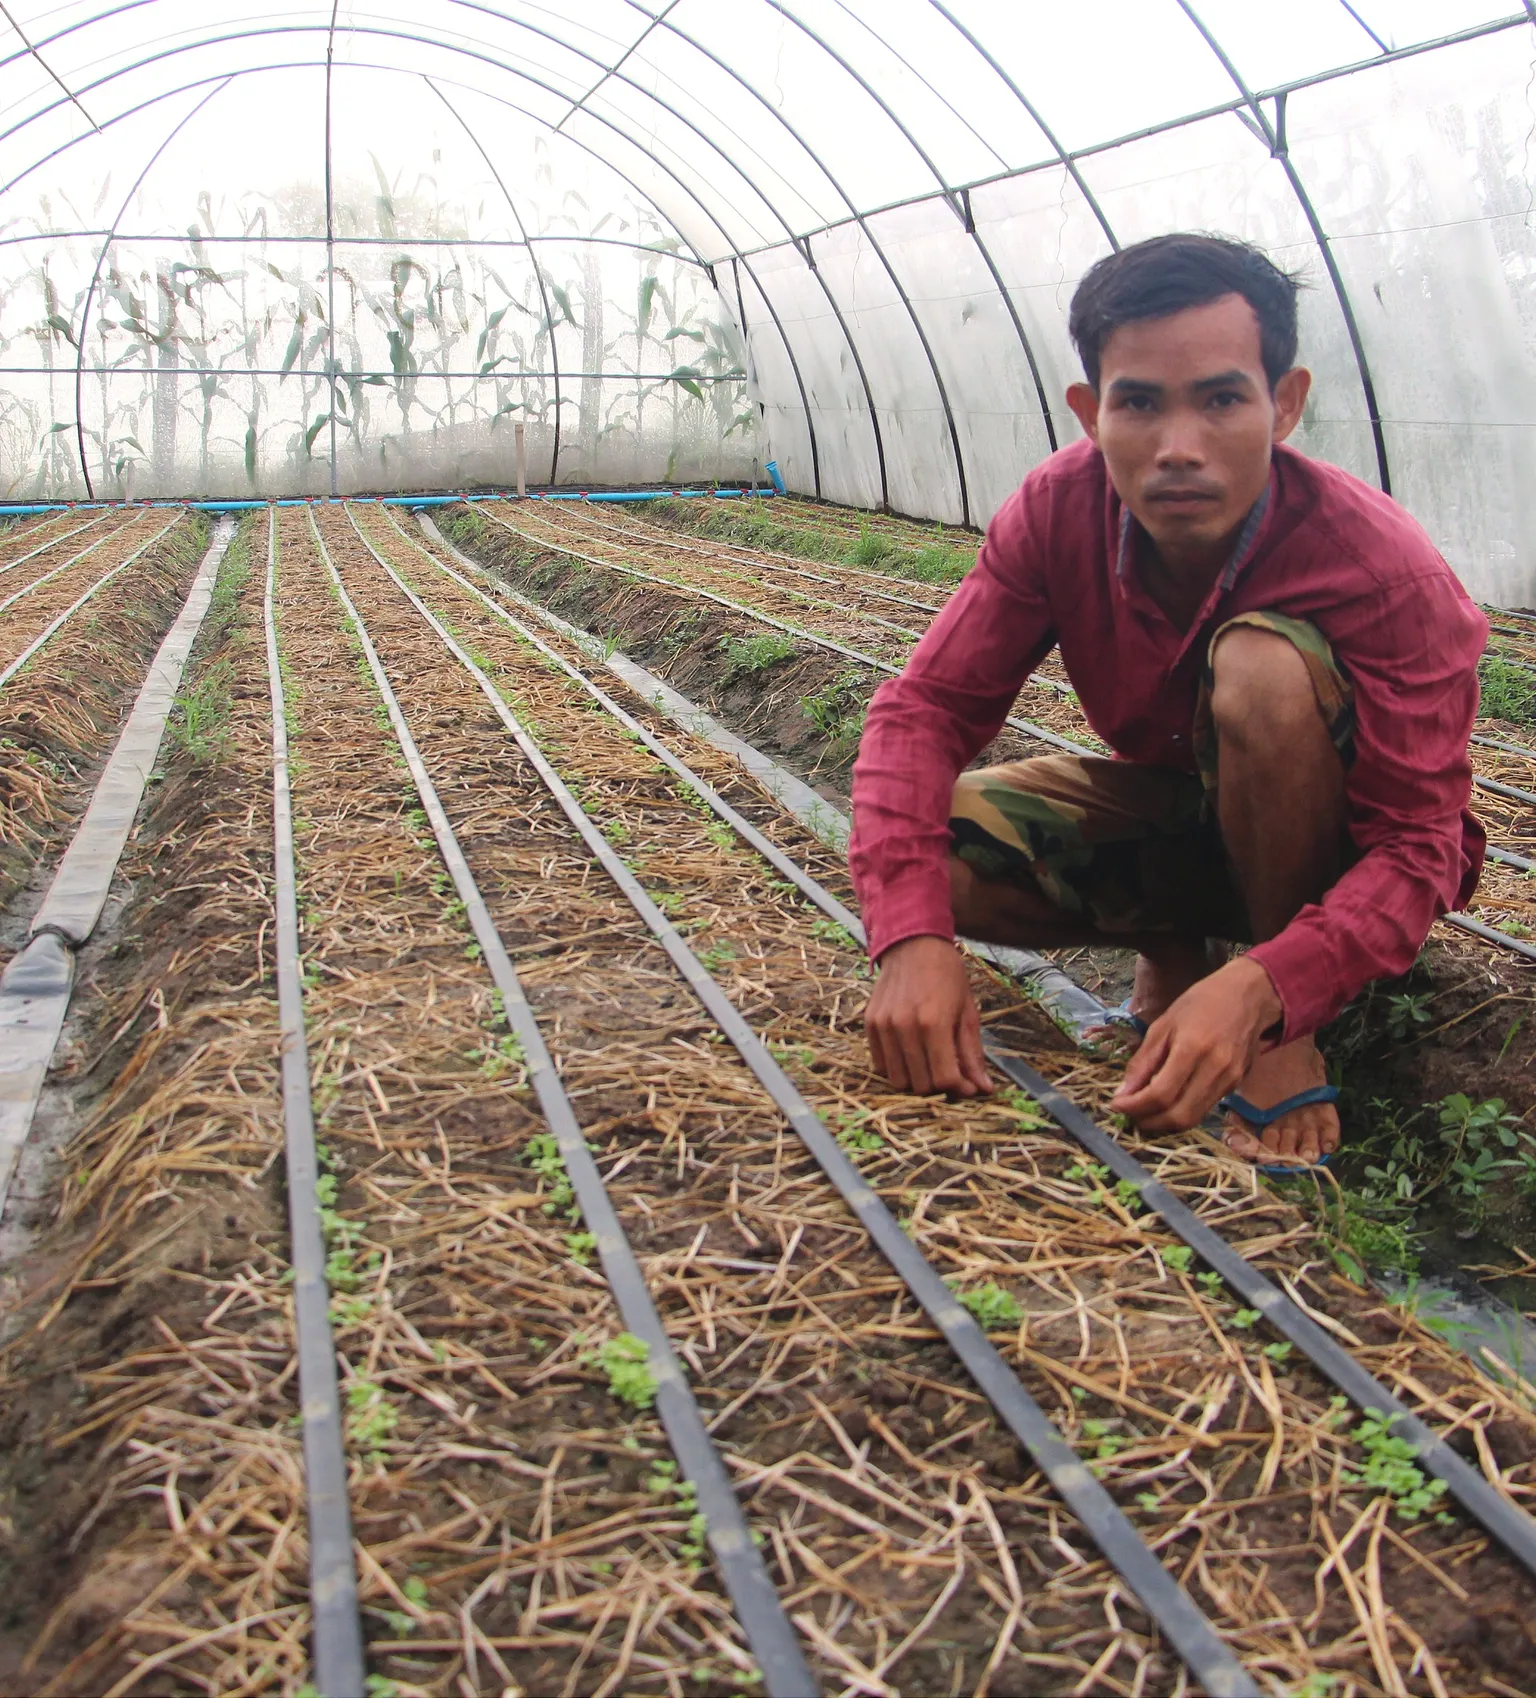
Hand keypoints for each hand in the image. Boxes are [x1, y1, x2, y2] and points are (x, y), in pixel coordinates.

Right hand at [865, 935, 991, 1097]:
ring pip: (899, 1079)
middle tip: (949, 1070)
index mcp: (934, 1022)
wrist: (913, 944)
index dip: (960, 1088)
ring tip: (929, 1062)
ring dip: (916, 1078)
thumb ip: (972, 1053)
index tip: (967, 1084)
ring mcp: (884, 1025)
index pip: (945, 1078)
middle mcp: (905, 1026)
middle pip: (921, 1084)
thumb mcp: (968, 1012)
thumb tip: (984, 1088)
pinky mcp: (870, 1024)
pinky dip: (897, 1066)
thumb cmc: (946, 975)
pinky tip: (910, 1052)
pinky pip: (880, 1064)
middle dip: (939, 1084)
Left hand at [1110, 956, 1281, 1131]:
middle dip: (1149, 1122)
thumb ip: (1143, 1061)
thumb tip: (1124, 1092)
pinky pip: (1205, 1108)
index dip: (1135, 1106)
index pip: (1160, 1094)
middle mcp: (1215, 1070)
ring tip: (1144, 1113)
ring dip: (1165, 1123)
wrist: (1249, 996)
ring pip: (1194, 1118)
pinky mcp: (1236, 1085)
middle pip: (1179, 1116)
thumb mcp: (1163, 1025)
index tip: (1116, 1105)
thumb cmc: (1201, 1003)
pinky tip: (1167, 1103)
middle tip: (1129, 1116)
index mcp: (1192, 1049)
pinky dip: (1182, 1112)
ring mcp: (1229, 1080)